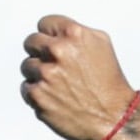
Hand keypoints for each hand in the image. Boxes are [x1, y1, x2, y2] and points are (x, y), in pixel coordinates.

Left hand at [20, 15, 138, 139]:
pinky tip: (54, 97)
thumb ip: (74, 31)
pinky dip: (37, 93)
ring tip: (59, 84)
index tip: (54, 45)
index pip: (44, 24)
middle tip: (55, 66)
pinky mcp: (37, 95)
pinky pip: (26, 88)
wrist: (113, 116)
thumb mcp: (101, 43)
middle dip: (41, 53)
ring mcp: (45, 74)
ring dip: (38, 74)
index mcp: (73, 34)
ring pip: (27, 66)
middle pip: (31, 42)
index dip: (50, 35)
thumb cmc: (109, 82)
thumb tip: (55, 30)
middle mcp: (57, 51)